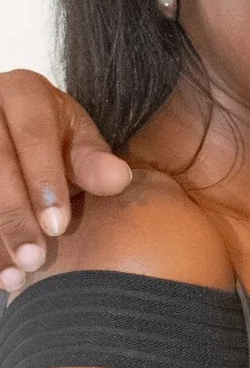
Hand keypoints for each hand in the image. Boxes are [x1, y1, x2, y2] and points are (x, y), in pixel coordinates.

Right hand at [0, 74, 131, 294]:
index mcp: (23, 92)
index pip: (33, 137)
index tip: (58, 226)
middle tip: (33, 259)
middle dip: (14, 216)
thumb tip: (119, 179)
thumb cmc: (57, 137)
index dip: (43, 182)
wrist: (19, 130)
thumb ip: (93, 160)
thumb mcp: (78, 141)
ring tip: (13, 275)